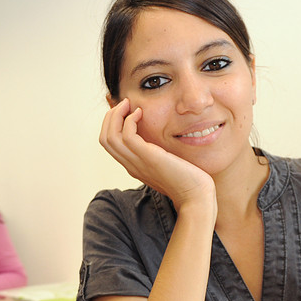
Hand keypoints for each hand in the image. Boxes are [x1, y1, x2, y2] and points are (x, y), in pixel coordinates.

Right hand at [100, 99, 215, 207]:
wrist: (195, 196)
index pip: (109, 144)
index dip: (112, 124)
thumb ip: (158, 154)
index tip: (126, 110)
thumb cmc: (187, 181)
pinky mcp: (149, 158)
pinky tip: (141, 113)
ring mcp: (137, 163)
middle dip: (110, 117)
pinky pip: (127, 136)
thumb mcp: (167, 164)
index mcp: (133, 166)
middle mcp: (131, 165)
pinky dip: (129, 121)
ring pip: (110, 137)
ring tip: (129, 104)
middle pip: (105, 139)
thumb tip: (160, 140)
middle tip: (125, 103)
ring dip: (116, 115)